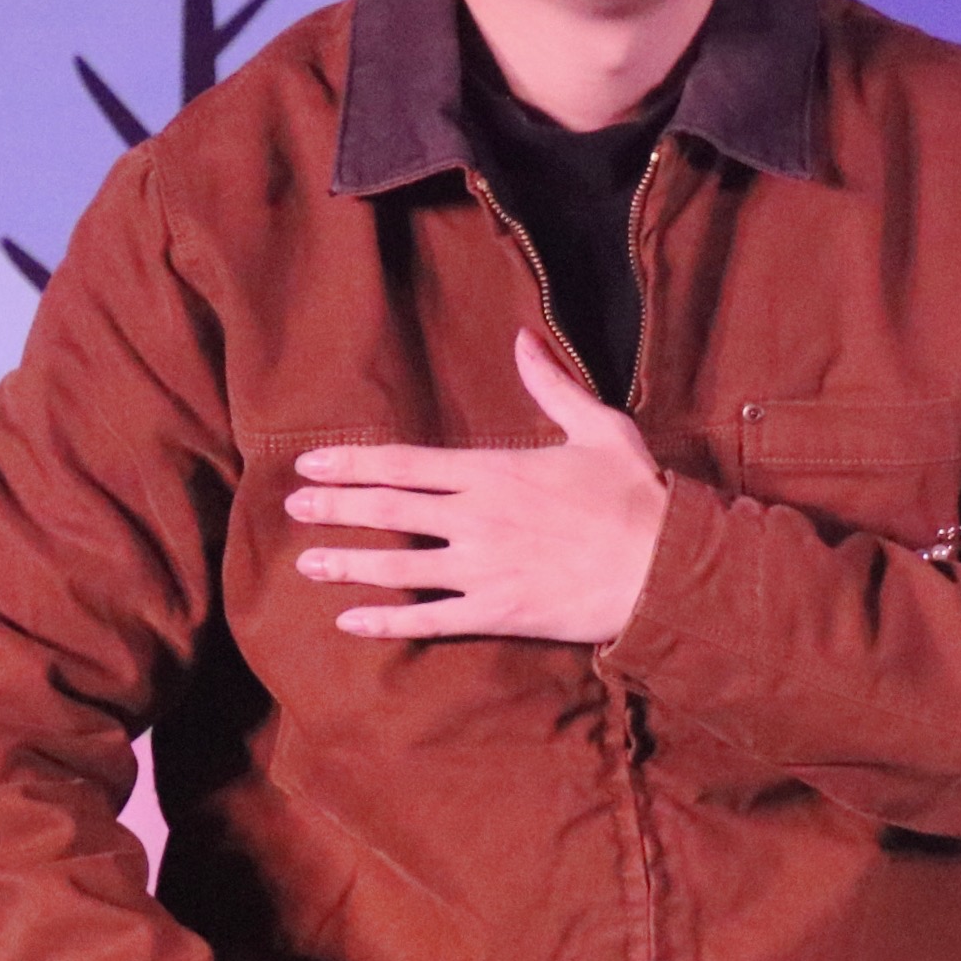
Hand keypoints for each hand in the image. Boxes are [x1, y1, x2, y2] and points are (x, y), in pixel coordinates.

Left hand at [286, 331, 671, 642]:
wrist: (666, 567)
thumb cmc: (636, 496)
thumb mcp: (598, 426)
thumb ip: (551, 383)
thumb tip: (523, 337)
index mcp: (493, 471)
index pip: (404, 463)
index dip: (352, 463)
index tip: (311, 463)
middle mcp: (476, 519)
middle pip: (388, 511)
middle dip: (335, 507)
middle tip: (293, 506)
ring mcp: (482, 570)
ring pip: (398, 567)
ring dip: (347, 564)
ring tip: (305, 563)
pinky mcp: (497, 613)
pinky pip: (429, 621)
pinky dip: (386, 623)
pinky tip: (349, 622)